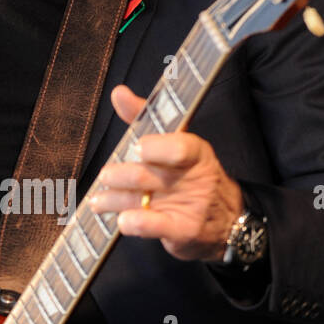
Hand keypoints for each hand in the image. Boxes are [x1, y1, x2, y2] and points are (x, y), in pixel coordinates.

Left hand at [86, 84, 244, 261]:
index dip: (157, 147)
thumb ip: (145, 116)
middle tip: (106, 175)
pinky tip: (123, 221)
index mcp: (194, 151)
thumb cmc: (190, 175)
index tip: (137, 147)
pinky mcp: (183, 230)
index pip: (179, 147)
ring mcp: (189, 205)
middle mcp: (192, 177)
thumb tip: (119, 93)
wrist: (225, 220)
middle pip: (149, 175)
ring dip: (114, 200)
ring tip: (97, 200)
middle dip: (121, 175)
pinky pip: (156, 227)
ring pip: (143, 201)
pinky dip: (136, 224)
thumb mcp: (176, 143)